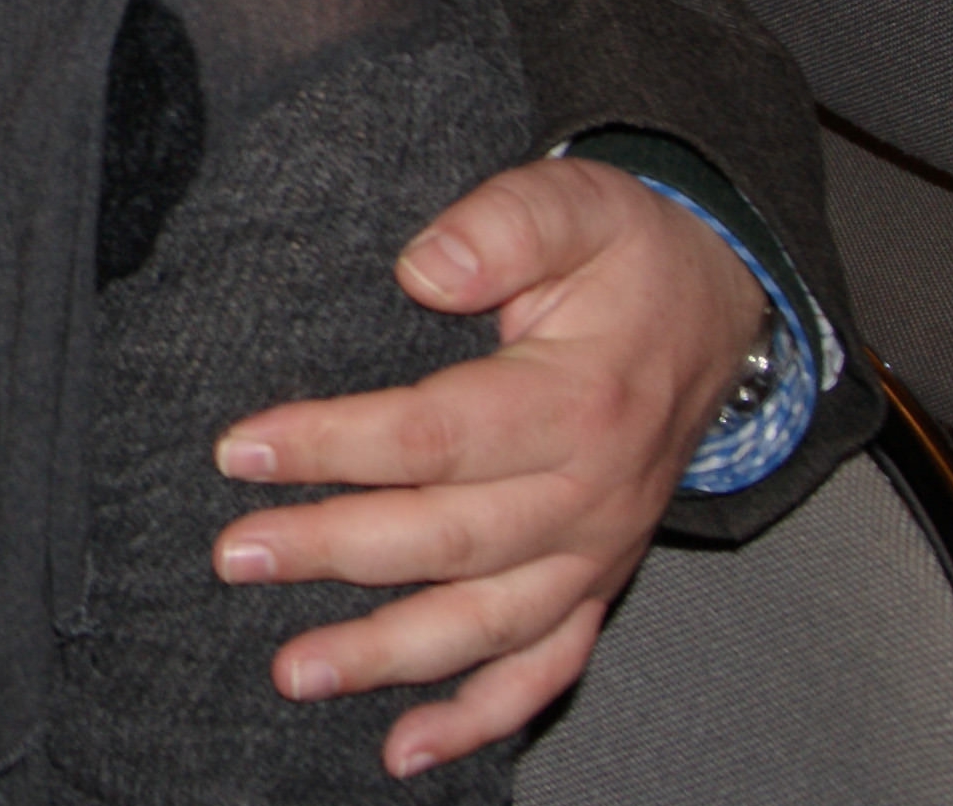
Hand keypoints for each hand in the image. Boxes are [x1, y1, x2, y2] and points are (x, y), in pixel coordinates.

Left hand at [210, 159, 766, 776]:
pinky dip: (480, 717)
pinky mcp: (596, 583)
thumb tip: (424, 270)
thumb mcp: (575, 204)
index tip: (240, 449)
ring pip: (486, 624)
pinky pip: (545, 668)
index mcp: (576, 402)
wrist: (718, 308)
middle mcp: (590, 494)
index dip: (334, 444)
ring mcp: (595, 551)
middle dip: (332, 552)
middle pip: (446, 538)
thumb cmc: (627, 255)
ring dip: (387, 658)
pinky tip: (406, 748)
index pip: (435, 436)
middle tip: (234, 555)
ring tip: (294, 672)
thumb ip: (501, 226)